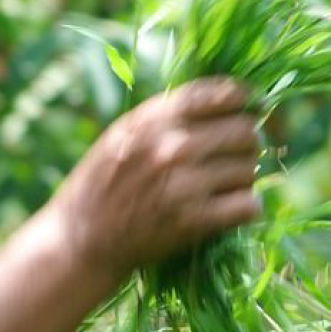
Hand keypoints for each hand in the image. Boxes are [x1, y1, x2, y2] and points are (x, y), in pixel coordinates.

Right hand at [48, 77, 262, 282]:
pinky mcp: (194, 222)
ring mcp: (185, 185)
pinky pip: (248, 206)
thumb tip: (225, 99)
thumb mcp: (124, 132)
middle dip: (245, 143)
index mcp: (155, 119)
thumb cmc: (102, 182)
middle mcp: (173, 146)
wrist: (81, 237)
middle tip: (234, 156)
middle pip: (245, 131)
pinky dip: (245, 208)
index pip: (223, 94)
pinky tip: (230, 208)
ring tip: (222, 186)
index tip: (245, 110)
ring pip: (250, 170)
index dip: (243, 101)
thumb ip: (166, 114)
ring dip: (243, 179)